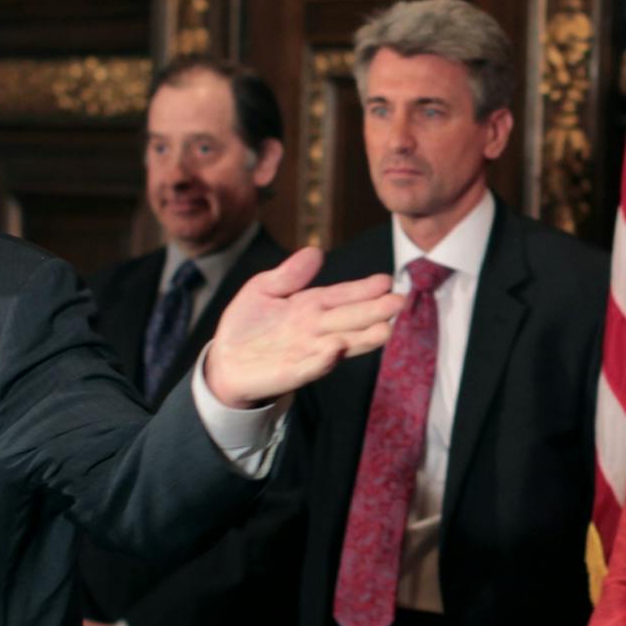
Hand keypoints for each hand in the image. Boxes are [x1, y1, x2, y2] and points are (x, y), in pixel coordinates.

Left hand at [203, 249, 402, 406]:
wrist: (226, 362)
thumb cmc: (248, 326)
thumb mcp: (263, 290)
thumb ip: (288, 274)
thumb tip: (316, 251)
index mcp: (310, 307)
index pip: (341, 296)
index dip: (362, 289)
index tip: (386, 281)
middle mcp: (315, 330)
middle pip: (349, 319)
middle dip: (374, 311)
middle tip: (400, 302)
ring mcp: (306, 353)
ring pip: (340, 344)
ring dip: (361, 339)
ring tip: (385, 331)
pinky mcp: (289, 374)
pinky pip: (308, 367)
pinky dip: (322, 360)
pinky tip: (336, 349)